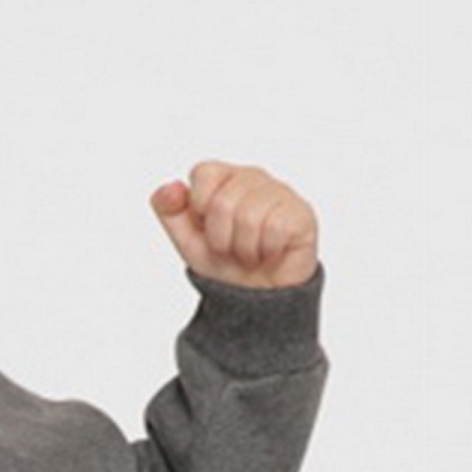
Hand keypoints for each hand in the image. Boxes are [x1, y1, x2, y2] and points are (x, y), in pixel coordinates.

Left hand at [149, 161, 318, 288]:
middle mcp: (254, 178)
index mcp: (225, 178)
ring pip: (250, 216)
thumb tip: (170, 188)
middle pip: (224, 201)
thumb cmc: (224, 263)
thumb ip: (169, 211)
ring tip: (249, 253)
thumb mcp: (187, 239)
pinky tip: (269, 253)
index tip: (206, 227)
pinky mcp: (301, 214)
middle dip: (219, 237)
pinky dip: (266, 250)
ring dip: (243, 248)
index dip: (199, 206)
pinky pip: (275, 228)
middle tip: (230, 248)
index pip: (203, 172)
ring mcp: (280, 193)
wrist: (254, 299)